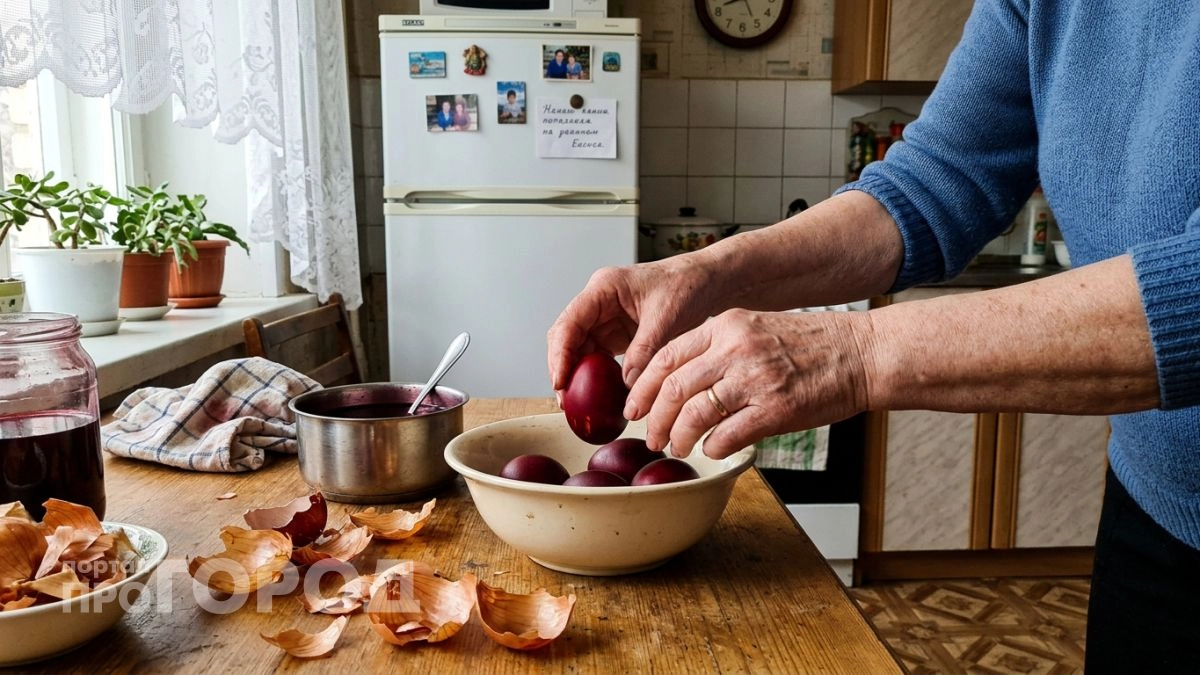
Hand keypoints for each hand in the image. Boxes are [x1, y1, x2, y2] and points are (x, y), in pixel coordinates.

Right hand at [547, 258, 718, 392]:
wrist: (707, 283)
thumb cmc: (688, 285)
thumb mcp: (666, 318)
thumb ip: (644, 350)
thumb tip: (627, 384)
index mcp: (604, 288)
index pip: (570, 322)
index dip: (560, 353)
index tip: (560, 379)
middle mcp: (599, 303)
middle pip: (568, 337)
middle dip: (563, 367)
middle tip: (564, 397)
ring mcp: (607, 319)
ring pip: (580, 350)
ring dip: (578, 375)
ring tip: (577, 402)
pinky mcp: (618, 334)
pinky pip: (599, 357)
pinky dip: (596, 376)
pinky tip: (598, 394)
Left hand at [625, 309, 872, 458]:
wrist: (862, 353)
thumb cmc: (812, 345)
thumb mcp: (757, 328)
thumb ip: (720, 347)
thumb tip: (682, 381)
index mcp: (727, 325)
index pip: (666, 356)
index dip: (644, 387)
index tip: (635, 407)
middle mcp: (736, 348)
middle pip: (673, 387)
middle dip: (655, 419)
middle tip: (651, 436)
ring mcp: (755, 379)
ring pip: (694, 413)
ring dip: (679, 437)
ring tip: (678, 447)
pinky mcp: (775, 409)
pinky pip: (726, 435)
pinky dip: (712, 447)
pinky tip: (713, 449)